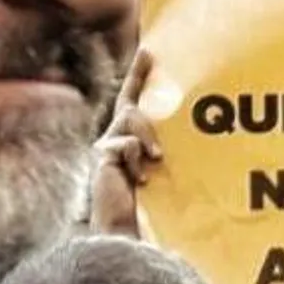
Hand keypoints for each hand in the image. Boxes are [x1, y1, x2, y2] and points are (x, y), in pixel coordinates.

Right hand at [90, 49, 162, 237]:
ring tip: (157, 157)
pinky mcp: (101, 157)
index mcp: (126, 142)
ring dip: (147, 134)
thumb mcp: (157, 171)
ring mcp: (105, 147)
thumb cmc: (142, 208)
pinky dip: (137, 159)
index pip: (131, 104)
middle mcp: (112, 141)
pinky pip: (127, 144)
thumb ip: (159, 152)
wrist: (119, 230)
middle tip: (149, 54)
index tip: (148, 53)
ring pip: (130, 118)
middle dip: (137, 77)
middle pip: (128, 104)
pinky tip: (140, 178)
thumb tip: (181, 134)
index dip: (137, 77)